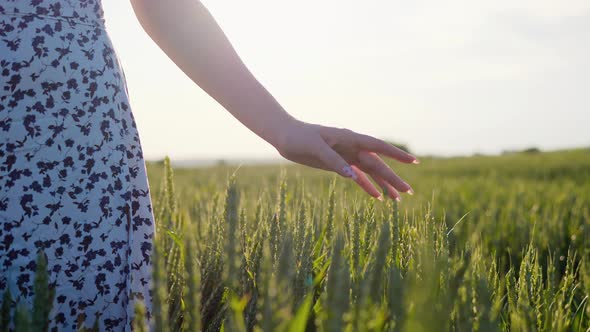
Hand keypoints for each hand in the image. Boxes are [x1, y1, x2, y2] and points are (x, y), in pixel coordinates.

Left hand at [274, 119, 418, 200]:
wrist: (285, 136)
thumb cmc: (299, 138)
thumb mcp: (315, 148)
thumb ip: (334, 161)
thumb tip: (351, 176)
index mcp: (350, 138)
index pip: (378, 147)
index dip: (396, 155)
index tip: (413, 162)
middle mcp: (352, 147)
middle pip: (377, 164)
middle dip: (393, 178)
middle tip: (409, 192)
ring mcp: (346, 156)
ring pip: (370, 172)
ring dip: (383, 184)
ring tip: (398, 200)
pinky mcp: (339, 165)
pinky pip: (357, 177)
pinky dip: (367, 186)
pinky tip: (378, 198)